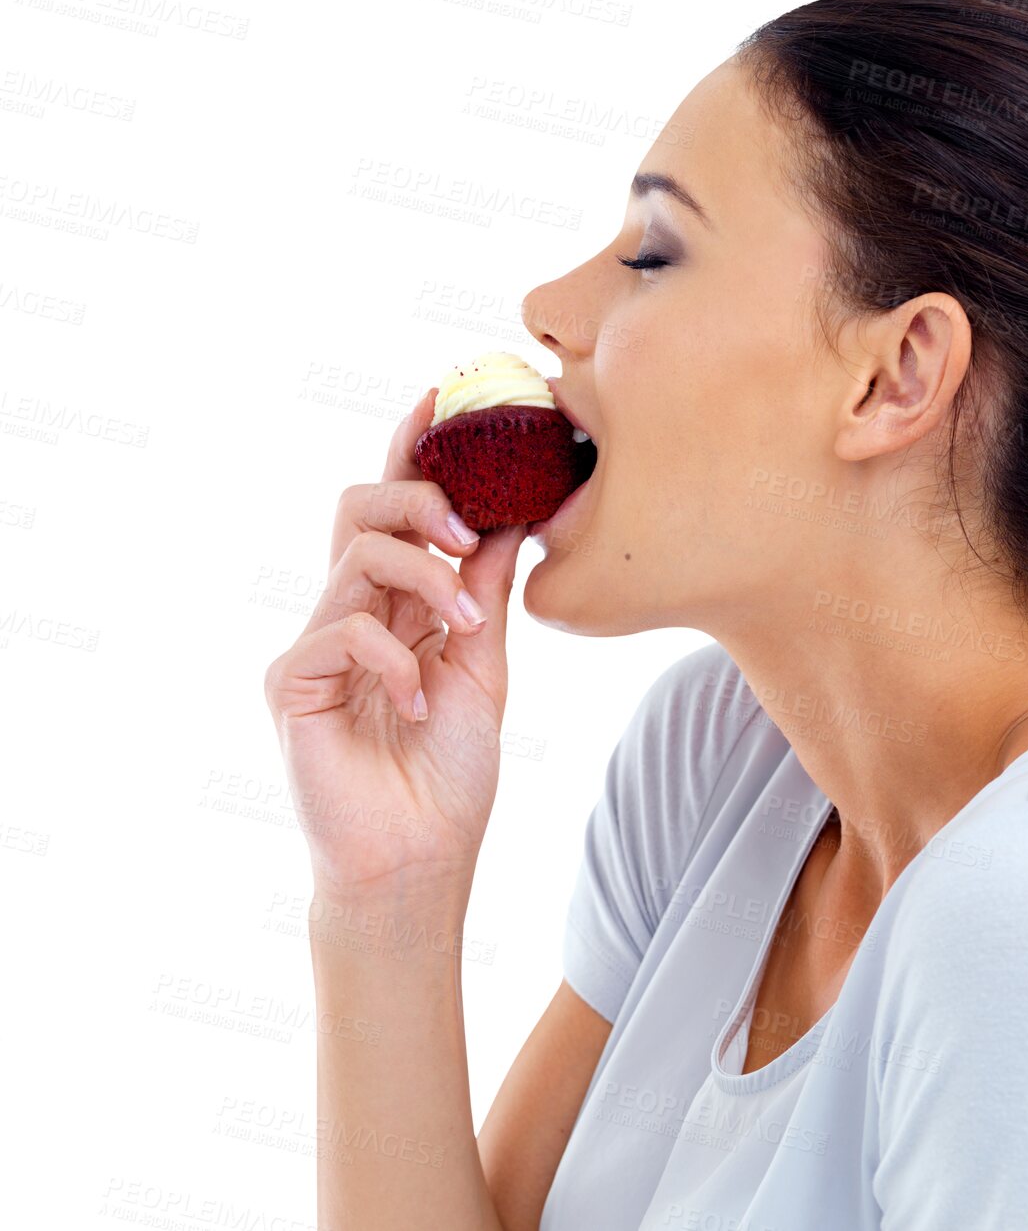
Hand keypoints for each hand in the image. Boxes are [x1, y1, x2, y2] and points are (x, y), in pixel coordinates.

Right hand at [262, 386, 528, 894]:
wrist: (421, 859)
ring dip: (425, 576)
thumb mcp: (484, 665)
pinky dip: (394, 655)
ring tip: (465, 626)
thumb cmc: (449, 770)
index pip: (396, 509)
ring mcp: (317, 645)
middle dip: (418, 496)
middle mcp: (350, 612)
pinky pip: (341, 630)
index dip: (413, 449)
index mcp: (397, 604)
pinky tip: (420, 697)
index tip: (444, 394)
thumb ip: (484, 591)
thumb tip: (509, 513)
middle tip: (468, 525)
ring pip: (354, 554)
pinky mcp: (292, 683)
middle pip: (359, 507)